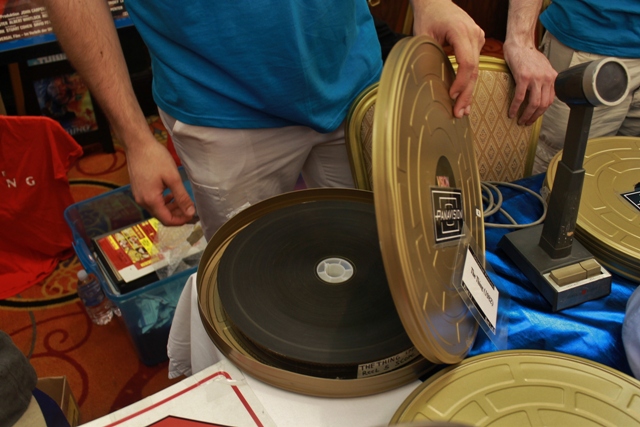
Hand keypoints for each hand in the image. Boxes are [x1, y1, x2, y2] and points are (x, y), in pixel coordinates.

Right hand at [125, 135, 195, 225]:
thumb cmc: (155, 157)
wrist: (137, 144)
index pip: (167, 220)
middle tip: (189, 207)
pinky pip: (152, 201)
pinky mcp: (138, 190)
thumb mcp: (173, 178)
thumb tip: (190, 212)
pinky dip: (163, 201)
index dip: (181, 220)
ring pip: (157, 209)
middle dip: (177, 214)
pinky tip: (170, 194)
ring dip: (170, 208)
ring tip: (181, 200)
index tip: (191, 215)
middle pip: (161, 216)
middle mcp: (142, 201)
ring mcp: (138, 195)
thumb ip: (182, 197)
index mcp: (150, 200)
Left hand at [411, 0, 484, 117]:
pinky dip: (469, 81)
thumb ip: (427, 58)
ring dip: (469, 91)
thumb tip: (426, 85)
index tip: (451, 96)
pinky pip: (475, 64)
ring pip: (476, 69)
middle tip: (459, 113)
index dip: (461, 82)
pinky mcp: (477, 42)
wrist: (436, 1)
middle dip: (466, 94)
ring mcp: (478, 37)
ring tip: (463, 110)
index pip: (467, 62)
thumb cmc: (428, 16)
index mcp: (461, 31)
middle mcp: (474, 34)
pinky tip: (466, 97)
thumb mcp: (422, 37)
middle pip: (473, 69)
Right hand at [503, 41, 556, 125]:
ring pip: (533, 103)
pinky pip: (520, 97)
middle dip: (535, 116)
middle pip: (543, 104)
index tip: (535, 117)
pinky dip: (515, 107)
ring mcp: (535, 78)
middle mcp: (546, 78)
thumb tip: (542, 93)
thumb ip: (544, 80)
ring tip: (520, 120)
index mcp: (552, 77)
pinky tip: (511, 112)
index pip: (550, 100)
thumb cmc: (528, 55)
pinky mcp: (523, 77)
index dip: (542, 111)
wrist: (519, 43)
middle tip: (527, 122)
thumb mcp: (542, 67)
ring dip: (526, 115)